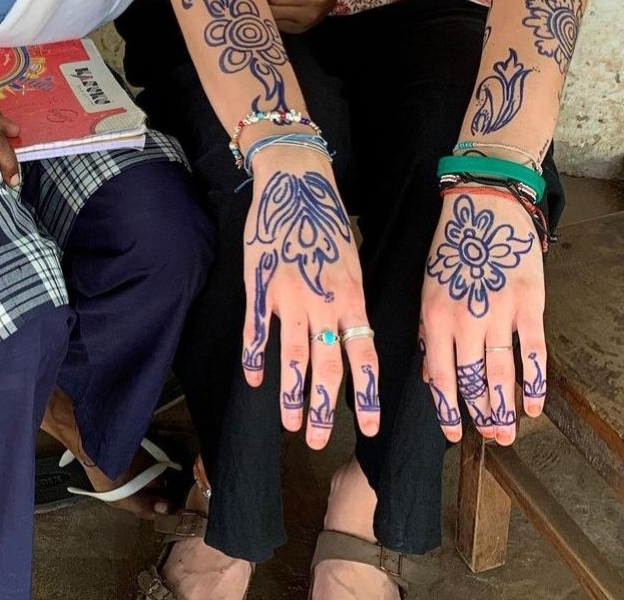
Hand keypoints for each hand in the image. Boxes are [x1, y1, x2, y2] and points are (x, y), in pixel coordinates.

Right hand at [241, 146, 379, 449]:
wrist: (295, 182)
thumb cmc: (327, 218)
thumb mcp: (351, 260)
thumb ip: (351, 301)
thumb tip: (355, 336)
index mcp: (352, 296)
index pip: (364, 355)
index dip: (367, 395)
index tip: (369, 427)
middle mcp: (322, 303)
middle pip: (327, 368)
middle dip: (323, 409)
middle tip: (318, 441)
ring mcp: (288, 297)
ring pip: (293, 358)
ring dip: (291, 395)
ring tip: (291, 423)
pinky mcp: (259, 287)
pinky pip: (257, 332)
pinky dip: (256, 359)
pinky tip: (254, 380)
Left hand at [420, 187, 545, 445]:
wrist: (485, 207)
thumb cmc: (453, 247)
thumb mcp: (429, 288)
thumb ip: (430, 333)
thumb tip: (432, 377)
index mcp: (435, 315)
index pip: (440, 375)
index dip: (447, 409)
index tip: (454, 435)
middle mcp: (465, 319)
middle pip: (473, 380)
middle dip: (481, 414)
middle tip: (491, 438)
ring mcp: (499, 313)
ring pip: (502, 374)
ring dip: (505, 408)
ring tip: (508, 432)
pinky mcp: (529, 305)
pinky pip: (533, 353)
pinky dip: (535, 383)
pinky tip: (535, 404)